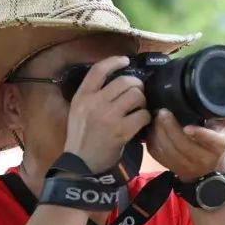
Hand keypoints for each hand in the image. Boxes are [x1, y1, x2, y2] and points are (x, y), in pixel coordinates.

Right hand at [63, 56, 150, 172]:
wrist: (82, 164)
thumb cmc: (81, 138)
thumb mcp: (78, 111)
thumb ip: (92, 95)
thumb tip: (116, 82)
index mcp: (82, 96)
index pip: (99, 70)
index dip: (115, 61)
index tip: (126, 60)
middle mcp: (95, 103)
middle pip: (125, 81)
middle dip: (136, 86)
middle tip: (137, 93)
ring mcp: (108, 116)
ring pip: (136, 95)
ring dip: (142, 101)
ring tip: (139, 108)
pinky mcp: (121, 131)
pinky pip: (142, 115)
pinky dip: (146, 117)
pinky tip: (142, 122)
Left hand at [145, 110, 224, 182]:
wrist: (210, 165)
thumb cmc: (216, 135)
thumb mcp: (224, 123)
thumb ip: (220, 111)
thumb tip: (213, 93)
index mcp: (219, 145)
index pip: (212, 140)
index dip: (199, 134)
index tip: (187, 127)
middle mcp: (205, 159)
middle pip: (184, 145)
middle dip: (170, 128)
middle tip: (162, 112)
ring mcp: (188, 167)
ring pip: (169, 151)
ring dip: (159, 133)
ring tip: (156, 117)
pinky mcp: (173, 168)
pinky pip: (158, 154)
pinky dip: (153, 140)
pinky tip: (153, 128)